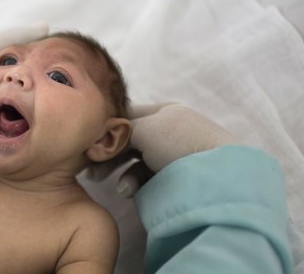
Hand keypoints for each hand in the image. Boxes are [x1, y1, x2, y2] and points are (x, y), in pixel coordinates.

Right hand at [87, 103, 239, 196]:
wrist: (217, 176)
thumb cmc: (178, 143)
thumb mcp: (143, 128)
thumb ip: (117, 129)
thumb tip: (100, 135)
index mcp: (163, 111)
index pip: (126, 114)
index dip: (105, 126)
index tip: (86, 141)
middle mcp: (168, 130)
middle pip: (128, 139)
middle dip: (107, 153)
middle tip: (89, 169)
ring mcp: (172, 155)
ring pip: (135, 160)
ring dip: (119, 171)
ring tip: (110, 185)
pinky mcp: (176, 178)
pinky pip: (147, 177)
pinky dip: (134, 183)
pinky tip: (128, 192)